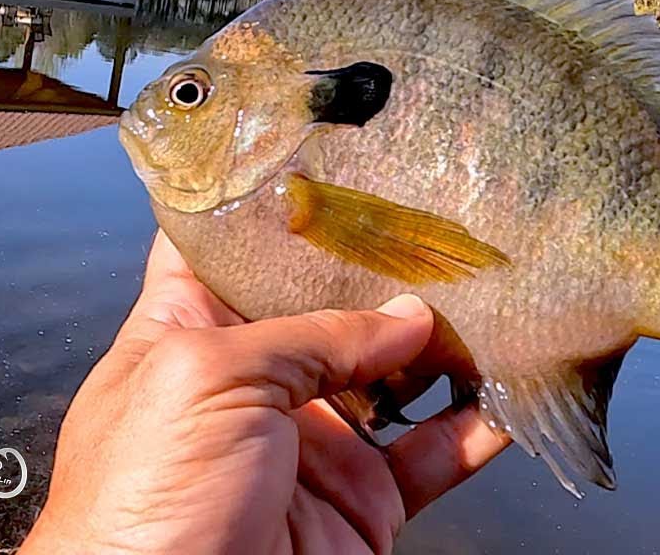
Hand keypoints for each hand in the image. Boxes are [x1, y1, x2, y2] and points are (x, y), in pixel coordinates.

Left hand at [20, 232, 507, 554]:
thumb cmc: (144, 500)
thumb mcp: (209, 377)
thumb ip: (312, 334)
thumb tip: (407, 320)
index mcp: (193, 333)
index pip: (228, 249)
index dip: (273, 206)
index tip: (330, 158)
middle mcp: (259, 379)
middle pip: (335, 305)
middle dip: (387, 268)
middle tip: (445, 220)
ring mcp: (317, 440)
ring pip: (400, 374)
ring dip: (450, 341)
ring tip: (498, 293)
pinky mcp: (365, 499)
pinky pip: (436, 453)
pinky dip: (480, 426)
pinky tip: (514, 391)